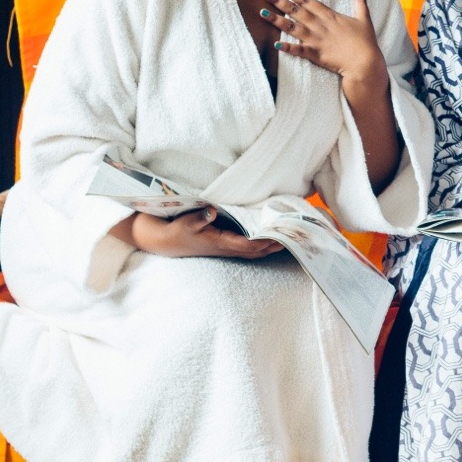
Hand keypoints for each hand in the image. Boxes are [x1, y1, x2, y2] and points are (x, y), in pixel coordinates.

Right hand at [125, 209, 283, 258]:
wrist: (166, 241)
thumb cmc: (177, 230)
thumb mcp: (184, 222)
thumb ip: (198, 217)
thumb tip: (212, 210)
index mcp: (221, 242)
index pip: (249, 245)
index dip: (266, 241)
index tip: (281, 235)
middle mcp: (228, 247)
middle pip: (259, 250)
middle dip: (277, 244)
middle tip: (296, 235)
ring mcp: (229, 247)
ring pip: (257, 250)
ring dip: (273, 244)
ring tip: (292, 236)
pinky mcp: (227, 243)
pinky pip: (251, 246)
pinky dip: (264, 243)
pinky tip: (275, 236)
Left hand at [260, 0, 387, 92]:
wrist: (365, 63)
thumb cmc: (366, 42)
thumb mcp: (364, 19)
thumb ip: (361, 3)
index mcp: (331, 16)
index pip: (309, 2)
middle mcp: (321, 26)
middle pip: (297, 12)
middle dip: (280, 2)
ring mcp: (317, 40)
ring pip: (293, 28)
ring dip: (277, 20)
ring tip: (262, 12)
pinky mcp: (316, 55)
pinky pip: (299, 50)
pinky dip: (287, 47)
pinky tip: (275, 43)